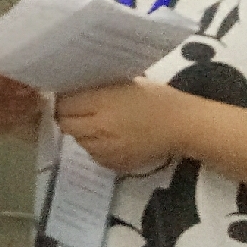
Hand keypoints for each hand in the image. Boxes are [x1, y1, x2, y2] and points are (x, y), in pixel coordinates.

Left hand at [54, 77, 193, 173]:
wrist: (182, 126)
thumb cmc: (156, 98)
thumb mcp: (125, 82)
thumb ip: (98, 88)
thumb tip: (74, 89)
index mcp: (101, 103)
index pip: (64, 104)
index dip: (63, 100)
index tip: (69, 96)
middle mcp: (99, 128)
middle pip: (66, 124)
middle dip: (68, 116)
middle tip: (79, 110)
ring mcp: (106, 149)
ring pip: (78, 141)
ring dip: (82, 132)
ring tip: (98, 124)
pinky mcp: (114, 163)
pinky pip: (93, 154)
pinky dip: (96, 146)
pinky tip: (110, 138)